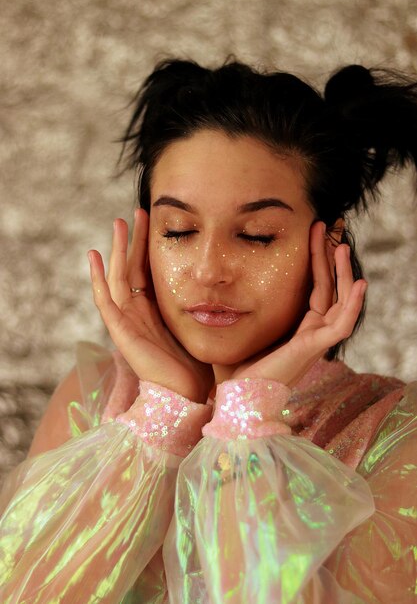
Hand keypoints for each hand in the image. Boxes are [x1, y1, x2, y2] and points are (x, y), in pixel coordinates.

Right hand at [88, 209, 213, 402]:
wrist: (186, 395)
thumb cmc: (196, 366)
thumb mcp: (196, 326)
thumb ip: (196, 306)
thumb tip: (216, 285)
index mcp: (155, 311)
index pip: (149, 271)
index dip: (149, 247)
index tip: (155, 221)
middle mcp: (138, 313)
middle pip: (132, 268)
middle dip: (133, 240)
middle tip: (136, 212)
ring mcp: (127, 321)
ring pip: (117, 278)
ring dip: (116, 250)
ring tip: (118, 223)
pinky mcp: (120, 331)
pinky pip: (105, 300)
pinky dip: (97, 278)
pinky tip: (93, 256)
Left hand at [233, 221, 366, 386]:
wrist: (236, 400)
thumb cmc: (236, 371)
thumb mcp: (239, 331)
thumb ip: (238, 311)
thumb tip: (220, 290)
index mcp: (297, 328)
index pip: (313, 288)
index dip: (316, 261)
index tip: (313, 234)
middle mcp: (310, 332)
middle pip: (328, 288)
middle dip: (328, 257)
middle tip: (329, 227)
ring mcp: (315, 340)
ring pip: (339, 302)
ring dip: (343, 273)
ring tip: (342, 245)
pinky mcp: (314, 348)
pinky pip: (342, 324)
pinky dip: (353, 305)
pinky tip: (359, 283)